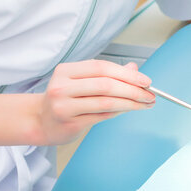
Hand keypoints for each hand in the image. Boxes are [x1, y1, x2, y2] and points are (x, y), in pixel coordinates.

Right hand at [38, 59, 154, 144]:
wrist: (40, 121)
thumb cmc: (65, 98)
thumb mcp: (82, 81)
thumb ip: (107, 74)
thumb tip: (134, 69)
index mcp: (66, 71)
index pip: (102, 67)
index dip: (126, 74)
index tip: (146, 81)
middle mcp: (62, 86)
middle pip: (106, 85)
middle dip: (133, 90)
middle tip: (150, 95)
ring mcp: (64, 106)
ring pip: (106, 102)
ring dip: (131, 103)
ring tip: (145, 104)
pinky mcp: (70, 123)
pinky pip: (102, 116)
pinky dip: (119, 112)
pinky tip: (129, 109)